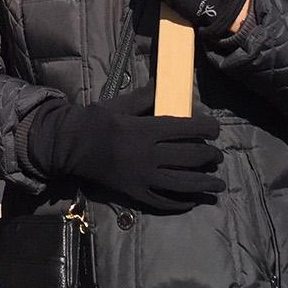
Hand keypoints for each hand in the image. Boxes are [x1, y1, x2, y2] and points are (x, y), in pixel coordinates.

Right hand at [25, 86, 223, 212]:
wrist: (69, 146)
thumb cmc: (95, 121)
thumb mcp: (120, 104)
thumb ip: (145, 97)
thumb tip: (165, 85)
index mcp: (145, 130)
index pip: (185, 129)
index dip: (206, 129)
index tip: (215, 129)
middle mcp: (148, 156)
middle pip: (188, 157)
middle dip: (209, 156)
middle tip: (217, 155)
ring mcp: (142, 178)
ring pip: (182, 183)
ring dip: (204, 183)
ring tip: (218, 183)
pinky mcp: (135, 193)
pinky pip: (163, 202)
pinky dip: (180, 202)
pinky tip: (192, 200)